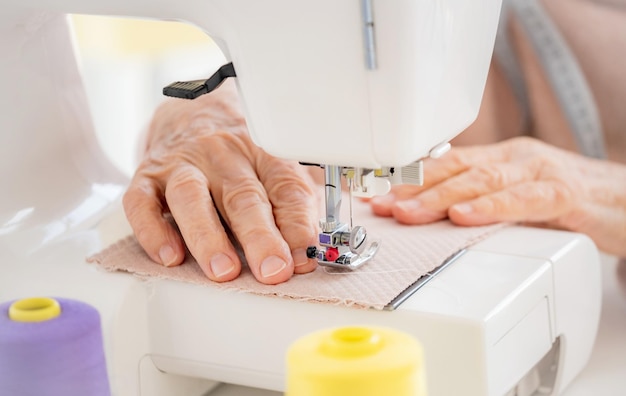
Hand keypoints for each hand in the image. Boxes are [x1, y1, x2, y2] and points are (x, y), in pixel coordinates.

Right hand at [123, 81, 318, 283]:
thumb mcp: (279, 160)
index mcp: (263, 152)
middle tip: (273, 270)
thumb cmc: (242, 148)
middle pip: (243, 196)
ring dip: (208, 236)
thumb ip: (302, 195)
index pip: (285, 188)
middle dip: (260, 237)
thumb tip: (333, 234)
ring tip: (223, 270)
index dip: (298, 224)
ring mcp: (183, 164)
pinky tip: (170, 256)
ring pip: (192, 196)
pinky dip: (153, 230)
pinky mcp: (148, 176)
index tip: (307, 257)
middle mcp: (223, 155)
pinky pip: (142, 202)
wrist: (190, 109)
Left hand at [370, 137, 625, 255]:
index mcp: (498, 159)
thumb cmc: (564, 199)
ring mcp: (539, 172)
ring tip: (408, 213)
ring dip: (439, 197)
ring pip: (482, 179)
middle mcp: (514, 158)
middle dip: (413, 188)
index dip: (407, 179)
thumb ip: (475, 201)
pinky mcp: (565, 193)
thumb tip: (428, 215)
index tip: (375, 194)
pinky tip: (465, 215)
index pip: (444, 164)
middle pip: (455, 168)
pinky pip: (524, 199)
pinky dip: (491, 207)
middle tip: (381, 205)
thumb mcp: (511, 196)